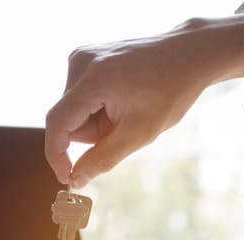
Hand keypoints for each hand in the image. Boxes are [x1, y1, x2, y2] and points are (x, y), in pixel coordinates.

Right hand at [44, 12, 243, 187]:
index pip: (56, 123)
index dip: (57, 154)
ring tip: (127, 107)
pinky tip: (122, 96)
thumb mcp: (139, 133)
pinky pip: (80, 96)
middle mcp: (80, 61)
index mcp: (93, 79)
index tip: (66, 178)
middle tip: (125, 124)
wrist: (187, 55)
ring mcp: (81, 56)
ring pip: (74, 110)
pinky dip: (97, 106)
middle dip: (92, 132)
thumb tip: (74, 180)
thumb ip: (103, 159)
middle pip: (68, 119)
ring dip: (96, 120)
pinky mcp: (85, 56)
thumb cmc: (169, 92)